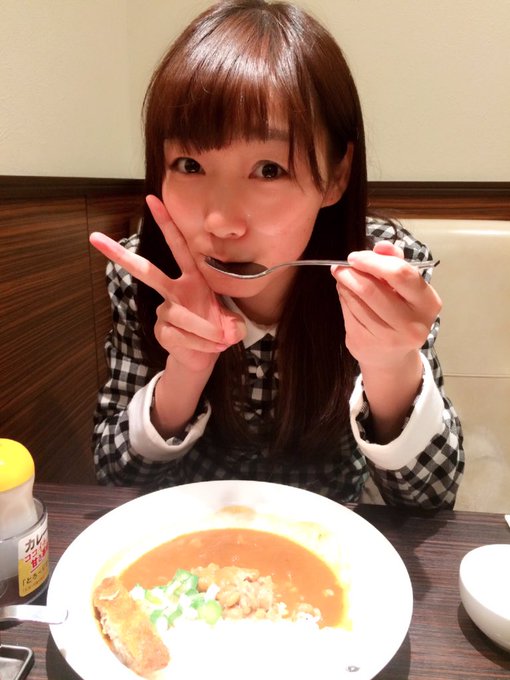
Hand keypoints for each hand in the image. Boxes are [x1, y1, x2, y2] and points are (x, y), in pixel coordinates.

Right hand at [90, 195, 245, 372]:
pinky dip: (200, 343)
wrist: (208, 356)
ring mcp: (165, 311)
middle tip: (95, 239)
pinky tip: (211, 347)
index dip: (167, 224)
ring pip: (180, 315)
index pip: (179, 246)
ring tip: (221, 338)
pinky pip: (180, 335)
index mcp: (192, 278)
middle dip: (121, 255)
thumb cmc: (219, 329)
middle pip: (146, 271)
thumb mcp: (233, 322)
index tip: (153, 199)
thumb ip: (233, 325)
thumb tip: (227, 333)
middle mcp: (174, 291)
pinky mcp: (162, 331)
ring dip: (204, 328)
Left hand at [331, 241, 441, 441]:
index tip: (355, 256)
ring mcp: (388, 338)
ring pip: (356, 301)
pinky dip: (343, 299)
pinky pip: (348, 314)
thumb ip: (395, 262)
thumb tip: (380, 246)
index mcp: (428, 304)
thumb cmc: (402, 312)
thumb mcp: (407, 288)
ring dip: (344, 284)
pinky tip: (346, 294)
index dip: (373, 261)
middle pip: (371, 289)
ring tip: (342, 277)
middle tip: (341, 266)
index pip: (401, 274)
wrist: (392, 356)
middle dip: (352, 273)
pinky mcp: (365, 345)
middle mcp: (412, 324)